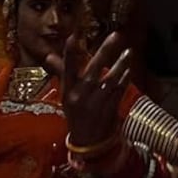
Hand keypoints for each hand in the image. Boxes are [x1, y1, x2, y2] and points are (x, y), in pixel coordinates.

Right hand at [51, 32, 132, 147]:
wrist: (87, 141)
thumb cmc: (75, 113)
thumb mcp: (66, 95)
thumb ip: (61, 73)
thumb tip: (48, 56)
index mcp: (68, 91)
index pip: (67, 68)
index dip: (69, 53)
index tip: (73, 36)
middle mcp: (81, 96)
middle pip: (93, 70)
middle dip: (104, 51)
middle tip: (115, 35)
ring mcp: (96, 103)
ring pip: (110, 80)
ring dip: (121, 64)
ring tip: (128, 51)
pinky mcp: (110, 108)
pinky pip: (119, 90)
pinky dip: (125, 79)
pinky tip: (129, 69)